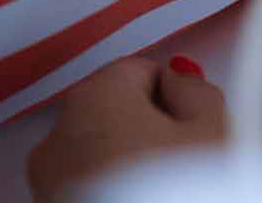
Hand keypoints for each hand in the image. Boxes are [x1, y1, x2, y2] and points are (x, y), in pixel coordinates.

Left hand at [28, 55, 227, 200]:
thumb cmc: (182, 197)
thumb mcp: (214, 130)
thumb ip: (196, 89)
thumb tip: (179, 82)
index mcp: (93, 97)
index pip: (140, 72)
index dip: (176, 100)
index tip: (195, 132)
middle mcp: (56, 138)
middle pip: (112, 117)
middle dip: (148, 136)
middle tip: (184, 168)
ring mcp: (47, 190)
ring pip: (96, 162)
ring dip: (127, 173)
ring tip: (165, 196)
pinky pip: (88, 196)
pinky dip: (111, 200)